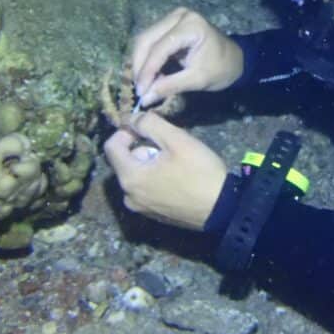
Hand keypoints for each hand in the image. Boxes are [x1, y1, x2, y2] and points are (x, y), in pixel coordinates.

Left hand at [103, 112, 226, 230]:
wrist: (222, 209)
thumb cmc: (199, 172)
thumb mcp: (177, 140)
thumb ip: (150, 124)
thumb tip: (132, 118)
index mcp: (130, 178)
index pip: (111, 146)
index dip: (127, 130)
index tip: (149, 128)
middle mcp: (129, 196)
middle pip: (125, 161)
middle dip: (144, 147)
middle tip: (171, 146)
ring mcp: (141, 208)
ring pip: (137, 175)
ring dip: (151, 163)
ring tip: (177, 162)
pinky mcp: (153, 215)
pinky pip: (146, 189)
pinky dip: (156, 179)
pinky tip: (179, 178)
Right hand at [131, 7, 243, 106]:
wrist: (236, 59)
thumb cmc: (222, 68)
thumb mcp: (198, 80)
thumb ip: (170, 86)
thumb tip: (144, 98)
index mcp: (191, 25)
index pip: (160, 48)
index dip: (147, 71)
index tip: (140, 92)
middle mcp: (179, 16)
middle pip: (146, 40)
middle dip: (139, 66)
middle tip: (138, 89)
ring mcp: (173, 18)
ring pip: (145, 40)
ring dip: (140, 63)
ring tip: (143, 84)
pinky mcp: (169, 24)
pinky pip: (150, 41)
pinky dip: (147, 59)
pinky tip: (148, 75)